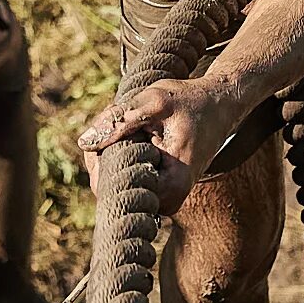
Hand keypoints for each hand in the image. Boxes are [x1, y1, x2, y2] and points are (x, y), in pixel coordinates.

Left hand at [75, 72, 245, 216]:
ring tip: (138, 123)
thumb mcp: (155, 102)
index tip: (117, 126)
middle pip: (112, 186)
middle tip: (128, 119)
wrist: (219, 105)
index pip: (114, 187)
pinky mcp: (156, 189)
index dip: (102, 156)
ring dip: (115, 149)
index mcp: (171, 187)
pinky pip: (124, 175)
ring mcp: (161, 197)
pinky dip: (123, 151)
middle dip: (108, 150)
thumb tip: (84, 142)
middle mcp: (167, 201)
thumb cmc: (190, 102)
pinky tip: (138, 132)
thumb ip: (119, 121)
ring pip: (116, 180)